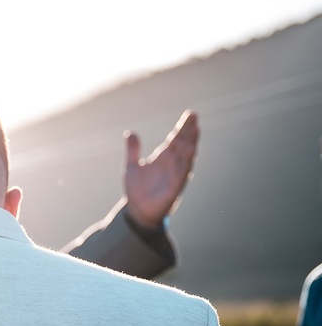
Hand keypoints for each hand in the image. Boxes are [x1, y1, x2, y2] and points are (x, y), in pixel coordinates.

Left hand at [124, 110, 198, 228]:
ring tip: (195, 129)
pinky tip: (190, 152)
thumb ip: (132, 150)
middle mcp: (172, 164)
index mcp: (163, 158)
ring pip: (185, 157)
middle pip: (183, 143)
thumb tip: (131, 133)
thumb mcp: (131, 167)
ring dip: (190, 143)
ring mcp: (175, 175)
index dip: (183, 127)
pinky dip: (186, 162)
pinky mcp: (175, 187)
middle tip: (194, 116)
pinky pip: (182, 173)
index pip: (176, 139)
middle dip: (188, 130)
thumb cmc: (137, 189)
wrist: (137, 211)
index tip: (191, 114)